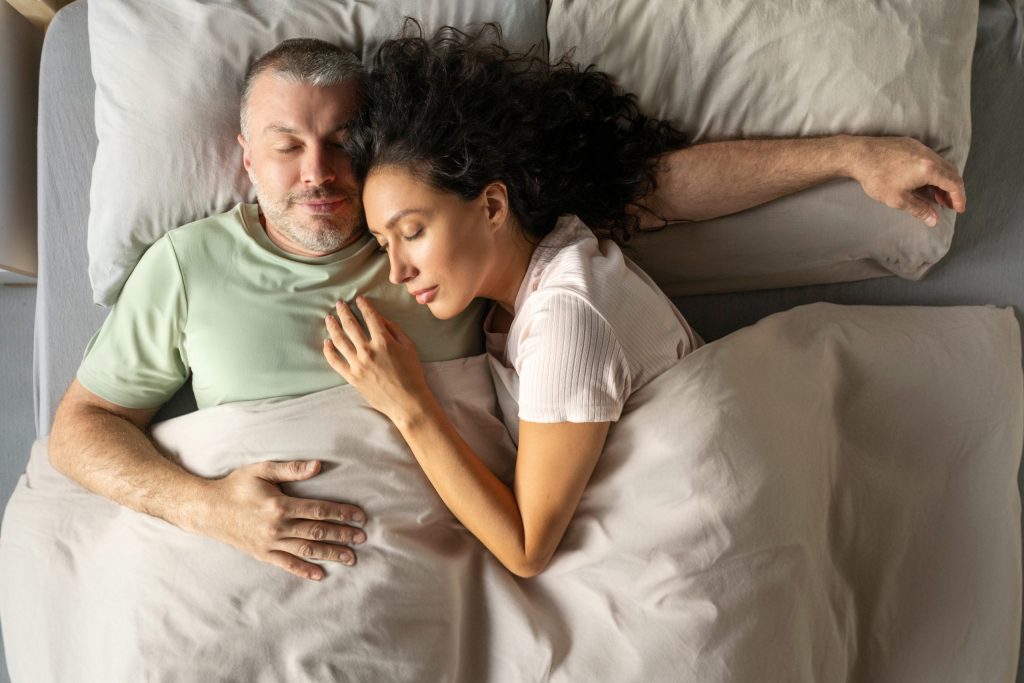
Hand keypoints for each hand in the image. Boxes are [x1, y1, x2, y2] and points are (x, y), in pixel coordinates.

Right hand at [203, 459, 366, 580]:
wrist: (207, 509)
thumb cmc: (236, 486)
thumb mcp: (261, 470)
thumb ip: (291, 469)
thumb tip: (318, 465)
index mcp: (280, 505)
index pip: (319, 510)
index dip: (342, 513)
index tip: (360, 517)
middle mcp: (277, 527)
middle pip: (317, 531)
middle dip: (342, 535)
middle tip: (362, 539)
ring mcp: (270, 543)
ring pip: (307, 550)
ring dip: (331, 554)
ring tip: (351, 558)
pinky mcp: (262, 554)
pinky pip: (287, 564)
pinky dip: (304, 570)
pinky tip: (320, 575)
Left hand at [322, 296, 431, 421]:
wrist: (407, 402)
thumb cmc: (412, 374)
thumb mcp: (409, 347)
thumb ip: (394, 330)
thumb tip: (380, 318)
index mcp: (383, 341)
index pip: (370, 317)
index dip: (364, 306)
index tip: (358, 299)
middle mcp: (368, 350)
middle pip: (351, 325)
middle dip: (344, 312)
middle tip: (339, 303)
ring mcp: (357, 364)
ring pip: (339, 341)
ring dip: (333, 327)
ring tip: (329, 318)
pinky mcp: (352, 377)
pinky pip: (335, 361)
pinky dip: (329, 351)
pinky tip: (326, 342)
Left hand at [846, 135, 965, 226]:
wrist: (858, 155)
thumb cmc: (876, 178)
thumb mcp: (897, 199)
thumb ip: (919, 210)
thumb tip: (933, 220)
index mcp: (929, 169)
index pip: (954, 183)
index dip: (959, 198)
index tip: (958, 209)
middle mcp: (928, 155)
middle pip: (951, 173)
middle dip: (953, 190)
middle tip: (949, 205)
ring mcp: (920, 147)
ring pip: (941, 164)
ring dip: (943, 181)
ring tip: (936, 197)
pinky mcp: (911, 144)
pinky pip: (930, 158)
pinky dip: (933, 171)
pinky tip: (924, 182)